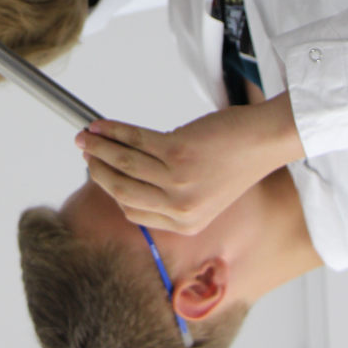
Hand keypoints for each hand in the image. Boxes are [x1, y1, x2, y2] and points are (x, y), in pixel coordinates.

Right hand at [75, 93, 302, 234]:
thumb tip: (122, 176)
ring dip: (98, 147)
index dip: (109, 189)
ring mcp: (179, 181)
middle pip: (121, 189)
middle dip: (96, 168)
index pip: (132, 211)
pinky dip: (113, 130)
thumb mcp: (203, 193)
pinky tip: (101, 124)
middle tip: (84, 150)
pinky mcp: (178, 152)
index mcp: (185, 223)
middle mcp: (180, 208)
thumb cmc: (233, 161)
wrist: (263, 142)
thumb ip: (169, 196)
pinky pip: (134, 141)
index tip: (97, 171)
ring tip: (85, 135)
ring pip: (123, 163)